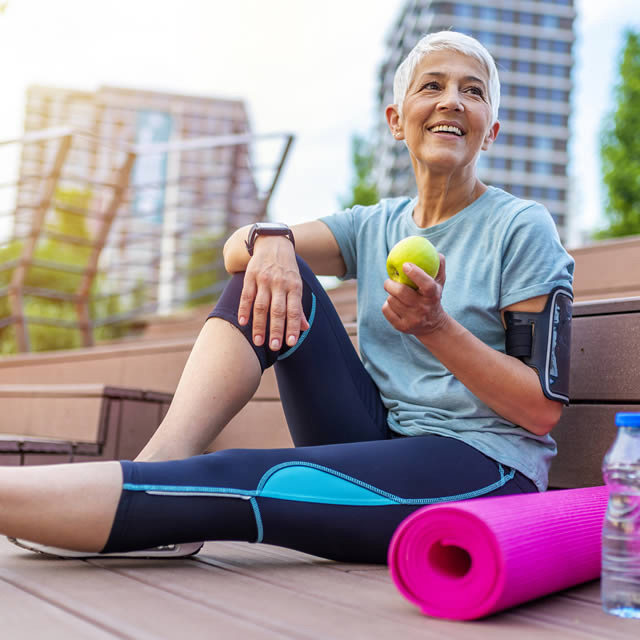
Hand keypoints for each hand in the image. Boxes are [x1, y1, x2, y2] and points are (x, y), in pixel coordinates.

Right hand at [237, 236, 308, 350]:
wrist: (273, 242)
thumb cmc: (287, 269)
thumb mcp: (296, 284)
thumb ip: (298, 307)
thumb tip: (305, 328)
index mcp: (294, 286)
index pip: (294, 310)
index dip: (292, 327)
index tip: (290, 343)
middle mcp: (279, 283)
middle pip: (277, 310)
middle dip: (276, 329)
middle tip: (274, 347)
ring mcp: (264, 280)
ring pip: (261, 305)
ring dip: (259, 325)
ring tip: (257, 342)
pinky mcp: (250, 276)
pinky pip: (246, 296)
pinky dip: (244, 310)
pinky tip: (242, 323)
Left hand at [382, 254, 447, 337]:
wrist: (432, 326)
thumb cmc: (433, 297)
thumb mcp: (439, 283)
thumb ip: (439, 267)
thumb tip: (436, 252)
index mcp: (433, 296)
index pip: (426, 284)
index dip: (415, 273)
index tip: (405, 264)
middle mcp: (423, 309)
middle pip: (401, 293)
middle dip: (390, 284)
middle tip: (389, 281)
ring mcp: (412, 319)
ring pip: (391, 301)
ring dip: (390, 295)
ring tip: (395, 294)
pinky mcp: (402, 327)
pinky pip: (386, 310)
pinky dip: (387, 305)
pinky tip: (393, 304)